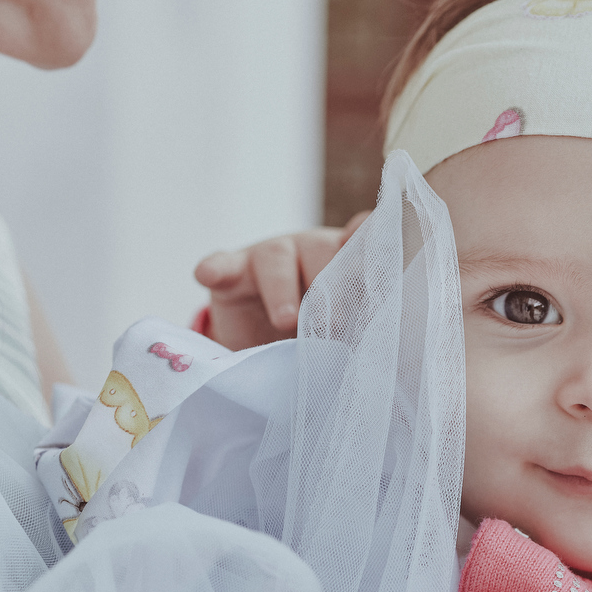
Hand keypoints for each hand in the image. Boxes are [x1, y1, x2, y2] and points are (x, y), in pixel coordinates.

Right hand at [194, 212, 368, 350]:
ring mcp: (269, 258)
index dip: (373, 245)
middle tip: (335, 323)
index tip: (383, 255)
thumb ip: (362, 326)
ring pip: (276, 257)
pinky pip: (223, 264)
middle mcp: (312, 251)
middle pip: (322, 252)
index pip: (366, 243)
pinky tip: (207, 274)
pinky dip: (217, 267)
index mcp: (349, 263)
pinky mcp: (231, 272)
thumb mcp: (344, 334)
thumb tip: (382, 346)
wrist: (265, 348)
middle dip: (330, 285)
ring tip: (286, 320)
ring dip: (282, 288)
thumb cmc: (318, 337)